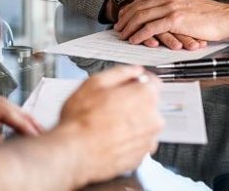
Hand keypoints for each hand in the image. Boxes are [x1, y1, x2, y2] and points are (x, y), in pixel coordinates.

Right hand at [55, 66, 163, 183]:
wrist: (75, 153)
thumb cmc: (81, 120)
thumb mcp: (95, 83)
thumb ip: (120, 72)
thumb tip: (132, 71)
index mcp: (145, 96)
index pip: (153, 82)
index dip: (137, 80)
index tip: (129, 83)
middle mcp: (153, 119)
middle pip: (148, 104)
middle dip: (133, 102)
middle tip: (110, 105)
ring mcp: (148, 141)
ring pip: (143, 125)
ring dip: (130, 122)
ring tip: (106, 123)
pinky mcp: (140, 157)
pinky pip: (137, 143)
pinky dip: (127, 140)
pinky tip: (109, 137)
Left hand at [113, 0, 228, 47]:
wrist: (227, 18)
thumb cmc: (210, 16)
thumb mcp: (188, 6)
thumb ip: (173, 7)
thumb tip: (160, 15)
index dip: (130, 9)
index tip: (122, 17)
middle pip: (139, 6)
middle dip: (125, 18)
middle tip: (117, 28)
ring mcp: (172, 7)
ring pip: (142, 16)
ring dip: (129, 27)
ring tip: (122, 35)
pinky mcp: (176, 19)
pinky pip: (151, 27)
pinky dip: (140, 34)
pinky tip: (134, 40)